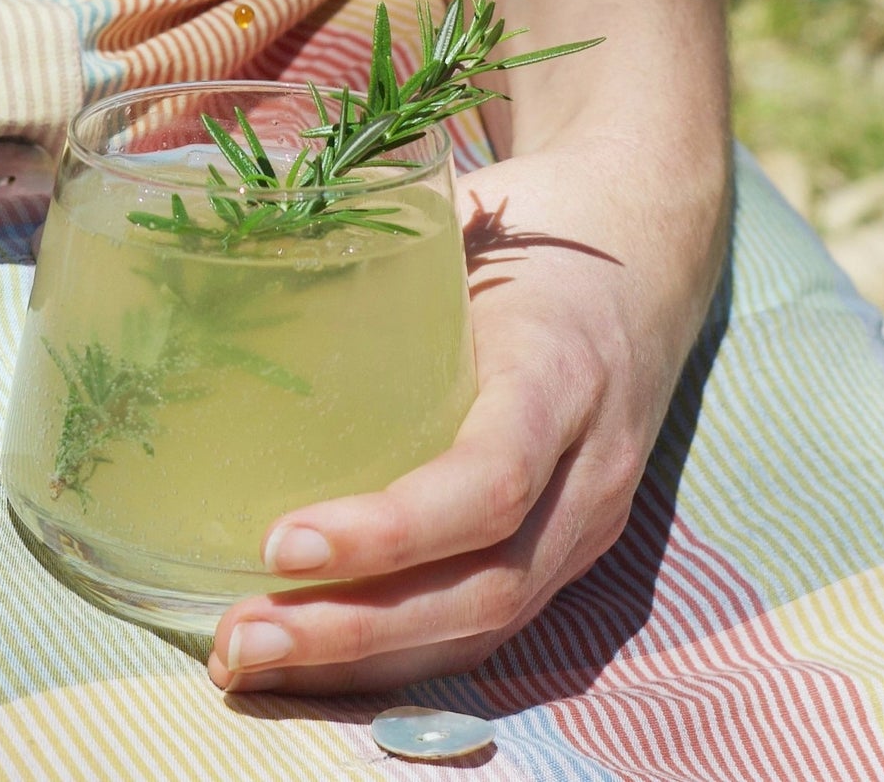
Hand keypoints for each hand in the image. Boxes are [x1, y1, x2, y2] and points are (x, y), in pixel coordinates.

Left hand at [208, 134, 729, 693]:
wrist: (642, 259)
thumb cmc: (538, 233)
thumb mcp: (476, 222)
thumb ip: (387, 243)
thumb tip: (255, 239)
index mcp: (562, 373)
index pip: (493, 480)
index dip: (393, 529)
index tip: (283, 542)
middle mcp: (588, 469)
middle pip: (485, 586)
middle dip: (356, 629)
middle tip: (241, 636)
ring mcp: (585, 522)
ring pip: (484, 625)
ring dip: (363, 661)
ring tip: (249, 661)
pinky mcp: (562, 550)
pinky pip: (485, 622)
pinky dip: (396, 653)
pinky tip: (310, 660)